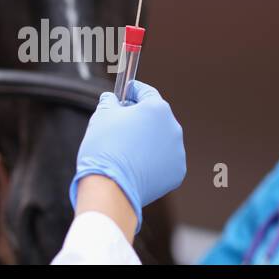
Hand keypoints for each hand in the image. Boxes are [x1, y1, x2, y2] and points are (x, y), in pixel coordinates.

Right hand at [69, 80, 185, 232]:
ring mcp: (177, 152)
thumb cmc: (105, 148)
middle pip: (156, 117)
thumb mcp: (102, 115)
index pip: (146, 92)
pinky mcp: (176, 172)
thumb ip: (109, 102)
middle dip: (140, 118)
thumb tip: (110, 99)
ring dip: (148, 141)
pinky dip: (153, 161)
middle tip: (121, 124)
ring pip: (161, 140)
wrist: (110, 187)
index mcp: (157, 109)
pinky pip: (164, 161)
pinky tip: (136, 165)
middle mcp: (173, 128)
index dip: (133, 91)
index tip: (125, 93)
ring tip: (127, 149)